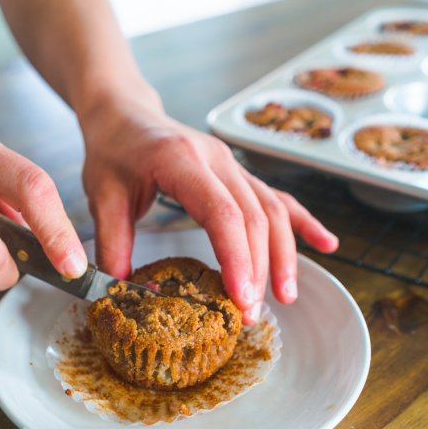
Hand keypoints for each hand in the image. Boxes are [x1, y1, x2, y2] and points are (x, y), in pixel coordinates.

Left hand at [80, 90, 337, 324]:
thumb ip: (112, 243)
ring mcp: (232, 163)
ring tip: (286, 296)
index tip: (241, 298)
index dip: (236, 257)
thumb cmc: (113, 151)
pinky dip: (302, 222)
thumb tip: (120, 290)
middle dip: (259, 268)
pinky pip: (277, 196)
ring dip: (283, 254)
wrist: (125, 115)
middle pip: (253, 216)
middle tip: (251, 313)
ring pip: (271, 209)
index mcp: (181, 160)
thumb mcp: (102, 196)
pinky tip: (325, 244)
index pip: (221, 212)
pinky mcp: (238, 172)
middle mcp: (216, 159)